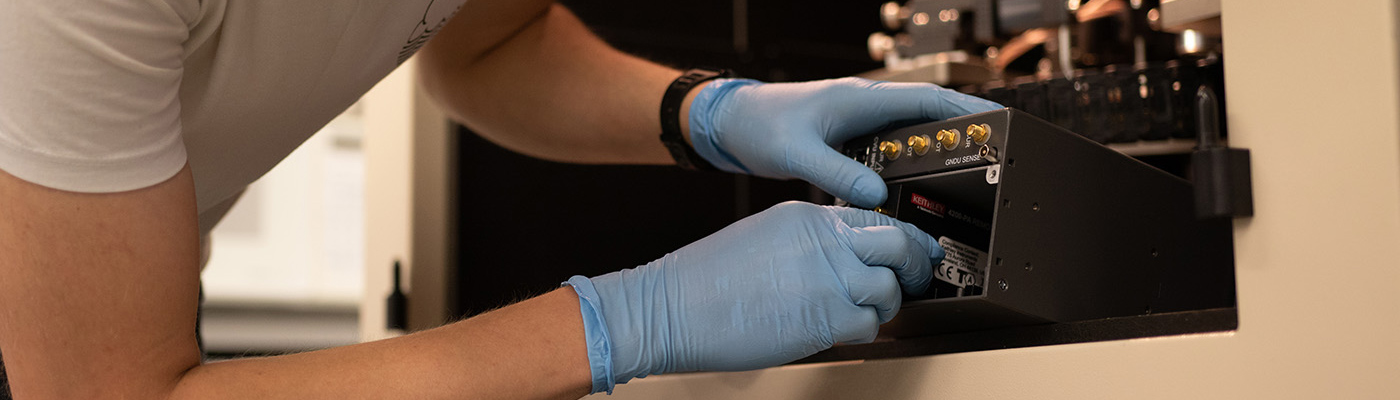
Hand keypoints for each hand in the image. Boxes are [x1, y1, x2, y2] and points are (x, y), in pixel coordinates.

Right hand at [565, 202, 942, 392]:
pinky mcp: (826, 318)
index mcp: (807, 216)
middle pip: (899, 243)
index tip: (912, 246)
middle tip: (918, 275)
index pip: (874, 214)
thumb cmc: (705, 280)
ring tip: (868, 309)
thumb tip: (847, 256)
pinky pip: (870, 324)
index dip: (902, 233)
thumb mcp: (765, 236)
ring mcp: (828, 279)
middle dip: (917, 262)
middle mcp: (824, 241)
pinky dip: (865, 329)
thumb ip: (810, 239)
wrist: (671, 308)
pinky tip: (845, 328)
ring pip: (890, 289)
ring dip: (886, 303)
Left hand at [688, 77, 1002, 207]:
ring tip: (961, 179)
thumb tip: (874, 195)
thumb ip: (836, 175)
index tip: (994, 126)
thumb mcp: (798, 153)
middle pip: (926, 118)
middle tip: (990, 158)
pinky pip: (886, 152)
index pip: (926, 101)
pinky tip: (910, 190)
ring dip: (931, 153)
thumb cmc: (760, 125)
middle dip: (959, 135)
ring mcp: (857, 123)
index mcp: (861, 99)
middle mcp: (865, 107)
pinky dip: (903, 167)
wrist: (730, 123)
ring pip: (908, 136)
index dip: (964, 113)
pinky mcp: (847, 140)